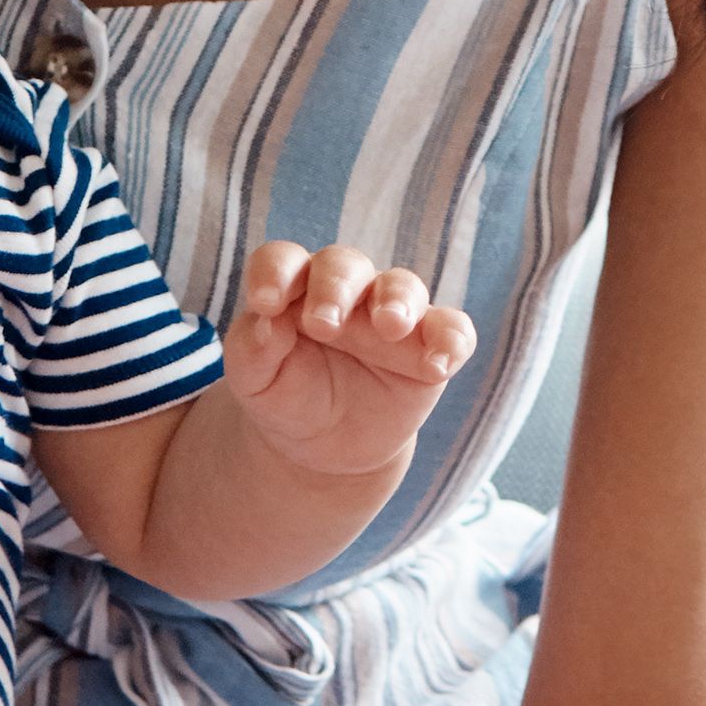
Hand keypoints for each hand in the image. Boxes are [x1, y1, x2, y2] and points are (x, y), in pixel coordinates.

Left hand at [215, 243, 476, 492]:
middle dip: (336, 286)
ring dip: (397, 300)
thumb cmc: (285, 397)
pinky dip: (451, 341)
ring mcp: (391, 315)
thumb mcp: (255, 381)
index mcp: (295, 289)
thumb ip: (253, 348)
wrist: (325, 445)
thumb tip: (268, 321)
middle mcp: (346, 291)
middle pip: (345, 264)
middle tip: (324, 323)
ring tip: (390, 324)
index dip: (274, 273)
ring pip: (402, 286)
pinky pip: (452, 330)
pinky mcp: (428, 346)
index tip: (264, 304)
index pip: (283, 260)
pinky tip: (437, 366)